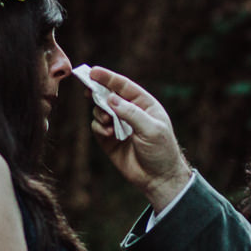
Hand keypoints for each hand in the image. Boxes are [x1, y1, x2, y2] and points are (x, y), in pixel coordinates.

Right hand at [87, 67, 190, 210]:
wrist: (158, 178)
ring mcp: (119, 125)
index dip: (108, 78)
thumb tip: (110, 98)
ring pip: (100, 110)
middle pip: (108, 95)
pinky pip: (97, 127)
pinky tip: (108, 134)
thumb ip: (131, 113)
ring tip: (109, 124)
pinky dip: (99, 128)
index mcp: (144, 104)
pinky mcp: (109, 140)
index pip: (124, 86)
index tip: (93, 71)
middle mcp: (130, 112)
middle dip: (98, 92)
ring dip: (100, 113)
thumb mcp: (151, 129)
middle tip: (88, 91)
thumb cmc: (161, 151)